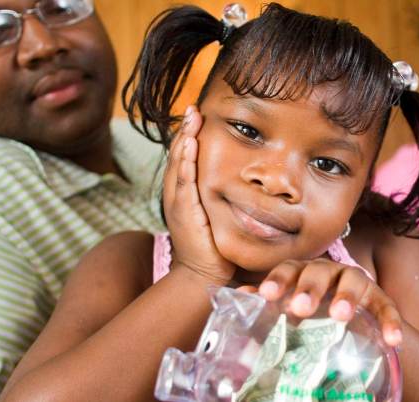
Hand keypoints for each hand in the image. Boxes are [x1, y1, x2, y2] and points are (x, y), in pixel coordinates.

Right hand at [163, 106, 234, 283]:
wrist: (203, 275)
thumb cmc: (213, 246)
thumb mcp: (216, 214)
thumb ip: (221, 196)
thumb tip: (243, 179)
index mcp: (182, 193)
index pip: (183, 158)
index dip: (187, 136)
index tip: (196, 116)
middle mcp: (176, 195)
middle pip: (177, 155)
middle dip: (184, 131)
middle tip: (193, 109)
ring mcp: (177, 203)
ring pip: (178, 165)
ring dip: (183, 140)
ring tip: (190, 120)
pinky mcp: (184, 213)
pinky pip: (184, 182)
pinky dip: (185, 162)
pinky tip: (189, 146)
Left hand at [257, 258, 403, 346]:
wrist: (353, 323)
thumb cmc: (312, 313)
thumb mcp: (290, 310)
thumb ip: (268, 304)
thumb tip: (240, 296)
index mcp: (304, 272)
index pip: (289, 269)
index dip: (278, 280)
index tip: (267, 295)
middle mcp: (330, 272)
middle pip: (320, 271)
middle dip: (310, 287)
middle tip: (300, 307)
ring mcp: (357, 283)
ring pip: (353, 281)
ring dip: (346, 297)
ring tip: (340, 316)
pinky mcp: (379, 300)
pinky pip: (387, 307)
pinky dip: (391, 322)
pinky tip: (394, 340)